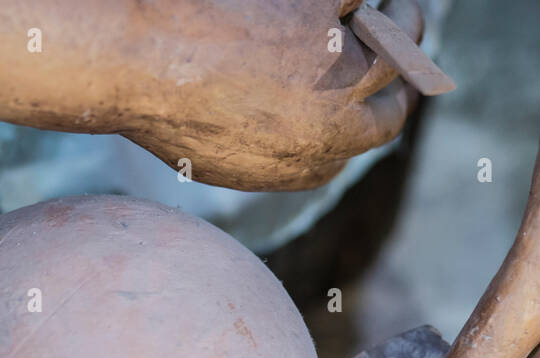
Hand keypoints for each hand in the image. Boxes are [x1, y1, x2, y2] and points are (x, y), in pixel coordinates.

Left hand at [126, 0, 422, 190]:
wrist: (134, 57)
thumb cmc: (156, 99)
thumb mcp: (217, 151)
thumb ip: (270, 148)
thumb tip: (294, 136)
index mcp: (308, 161)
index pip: (366, 142)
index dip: (373, 113)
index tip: (375, 94)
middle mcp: (335, 121)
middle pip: (395, 101)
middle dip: (405, 76)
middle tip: (404, 47)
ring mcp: (335, 59)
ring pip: (399, 37)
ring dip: (403, 21)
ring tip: (400, 9)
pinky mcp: (323, 5)